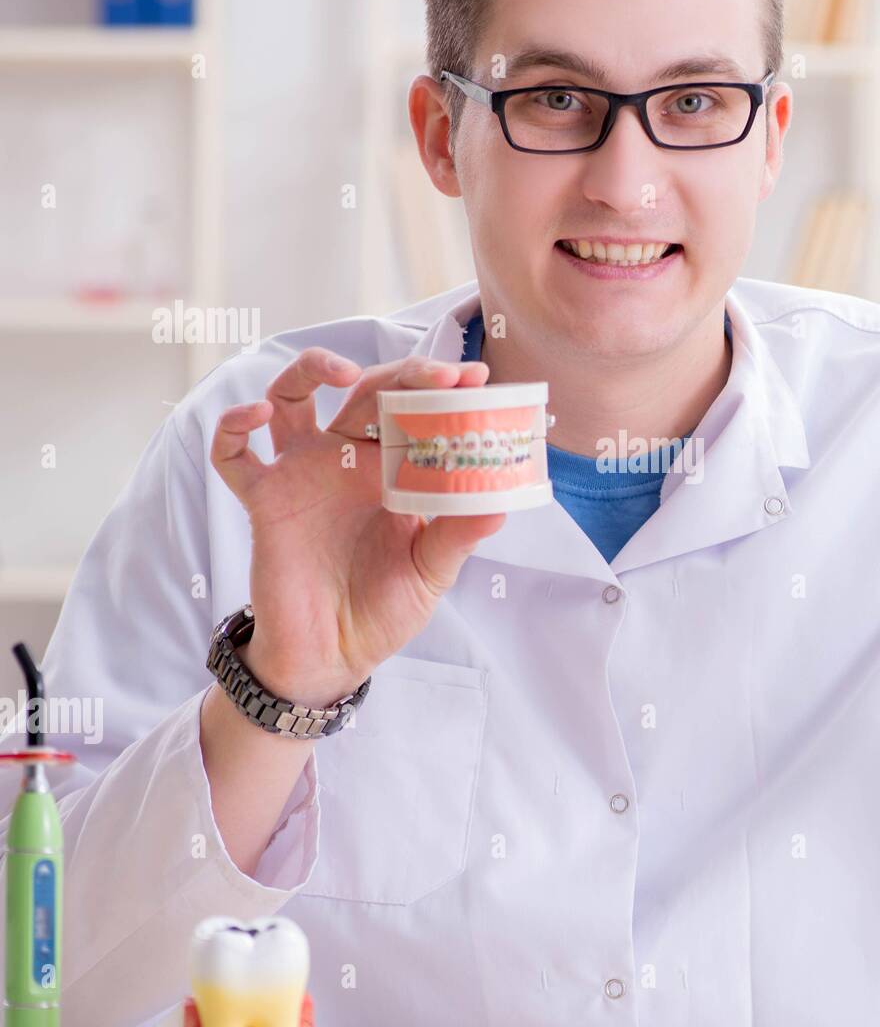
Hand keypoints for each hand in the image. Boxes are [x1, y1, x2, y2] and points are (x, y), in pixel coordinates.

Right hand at [209, 348, 505, 705]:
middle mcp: (346, 461)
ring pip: (292, 396)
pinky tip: (254, 415)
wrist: (332, 657)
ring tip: (343, 373)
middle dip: (402, 374)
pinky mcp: (264, 500)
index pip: (414, 410)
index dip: (440, 388)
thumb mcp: (431, 571)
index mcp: (391, 470)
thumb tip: (499, 506)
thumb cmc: (385, 609)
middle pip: (366, 391)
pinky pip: (232, 454)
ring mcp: (302, 474)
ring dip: (311, 369)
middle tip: (439, 375)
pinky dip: (233, 427)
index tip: (474, 377)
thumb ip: (458, 535)